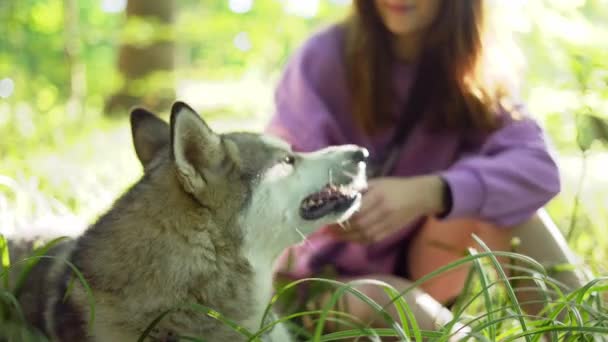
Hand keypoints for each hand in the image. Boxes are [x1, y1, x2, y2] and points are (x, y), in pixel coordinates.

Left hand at [327, 175, 446, 243]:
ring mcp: (388, 223)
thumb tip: (339, 195)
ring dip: (347, 237)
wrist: (420, 196)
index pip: (356, 211)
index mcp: (378, 196)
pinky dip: (358, 240)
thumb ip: (360, 190)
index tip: (328, 217)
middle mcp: (383, 211)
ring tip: (333, 236)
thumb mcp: (377, 182)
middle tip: (326, 229)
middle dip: (341, 229)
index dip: (341, 217)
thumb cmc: (396, 186)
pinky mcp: (391, 231)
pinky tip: (348, 238)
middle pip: (358, 225)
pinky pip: (372, 239)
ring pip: (364, 235)